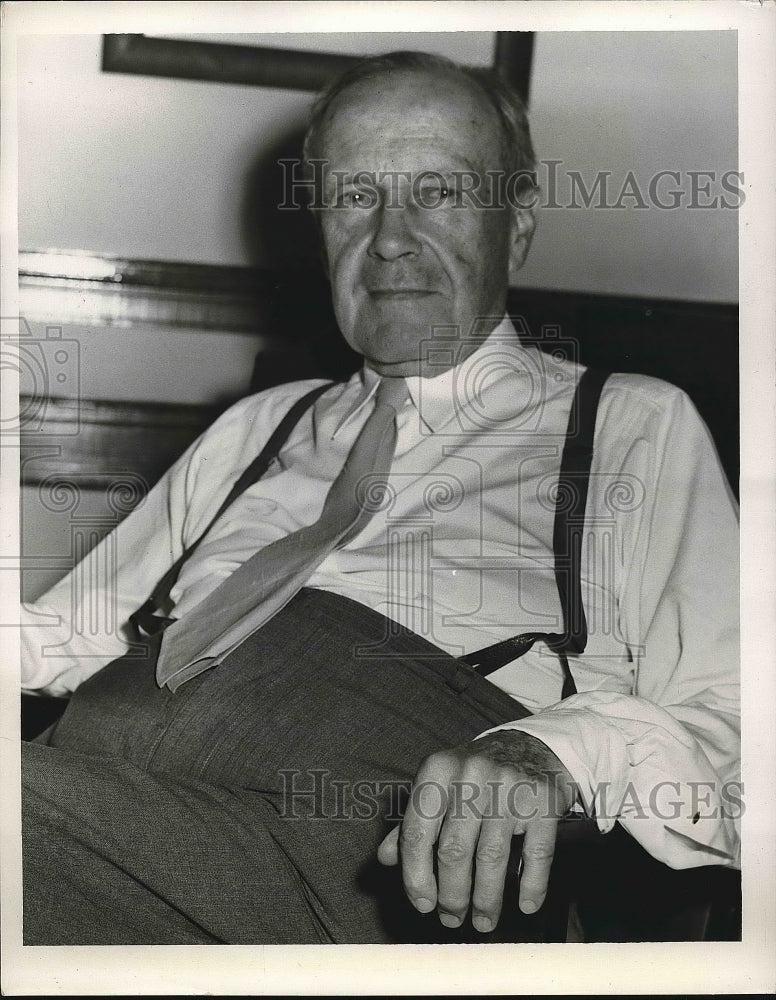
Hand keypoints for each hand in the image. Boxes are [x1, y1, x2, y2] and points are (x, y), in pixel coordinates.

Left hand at [377, 730, 576, 932]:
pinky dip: (531, 885)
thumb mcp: (437, 787)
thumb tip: (386, 859)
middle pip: (454, 850)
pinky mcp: (543, 799)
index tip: (422, 904)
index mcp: (438, 769)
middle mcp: (472, 773)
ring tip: (483, 921)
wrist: (529, 746)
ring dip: (486, 900)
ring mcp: (510, 785)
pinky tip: (525, 905)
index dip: (416, 876)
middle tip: (451, 918)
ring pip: (492, 857)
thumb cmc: (473, 776)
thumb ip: (412, 822)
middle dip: (451, 895)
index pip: (417, 832)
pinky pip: (536, 853)